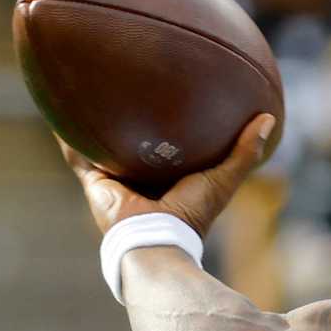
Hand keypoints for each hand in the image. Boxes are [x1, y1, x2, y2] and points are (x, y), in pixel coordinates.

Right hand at [60, 113, 275, 237]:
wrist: (156, 242)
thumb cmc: (191, 216)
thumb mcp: (222, 179)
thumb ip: (244, 151)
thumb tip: (269, 118)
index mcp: (168, 180)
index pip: (168, 149)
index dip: (168, 129)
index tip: (171, 102)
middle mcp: (139, 180)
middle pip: (133, 145)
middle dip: (130, 122)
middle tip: (129, 88)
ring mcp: (115, 182)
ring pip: (101, 147)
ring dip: (95, 124)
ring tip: (89, 92)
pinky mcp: (94, 183)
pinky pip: (77, 154)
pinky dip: (68, 134)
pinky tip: (61, 108)